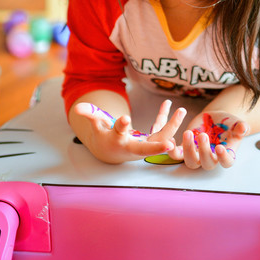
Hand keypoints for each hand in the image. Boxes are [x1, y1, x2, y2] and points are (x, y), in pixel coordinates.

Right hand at [71, 99, 185, 164]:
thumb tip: (77, 107)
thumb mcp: (97, 126)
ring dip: (172, 126)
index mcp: (117, 141)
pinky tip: (174, 106)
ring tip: (181, 110)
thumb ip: (90, 115)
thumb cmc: (104, 137)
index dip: (121, 126)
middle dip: (157, 147)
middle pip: (146, 148)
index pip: (119, 133)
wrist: (112, 152)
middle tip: (169, 144)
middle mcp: (132, 147)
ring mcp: (145, 146)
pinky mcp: (152, 142)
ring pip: (160, 138)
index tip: (125, 118)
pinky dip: (168, 120)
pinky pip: (162, 131)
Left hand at [169, 111, 249, 170]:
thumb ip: (241, 126)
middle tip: (202, 135)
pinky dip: (173, 150)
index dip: (224, 158)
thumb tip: (244, 128)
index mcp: (226, 154)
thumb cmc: (228, 123)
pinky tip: (172, 139)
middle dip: (204, 151)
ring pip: (191, 162)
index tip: (220, 147)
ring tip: (188, 133)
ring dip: (188, 150)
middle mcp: (211, 158)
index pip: (227, 162)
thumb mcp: (236, 122)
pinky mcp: (185, 149)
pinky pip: (177, 155)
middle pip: (207, 163)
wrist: (215, 119)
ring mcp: (197, 155)